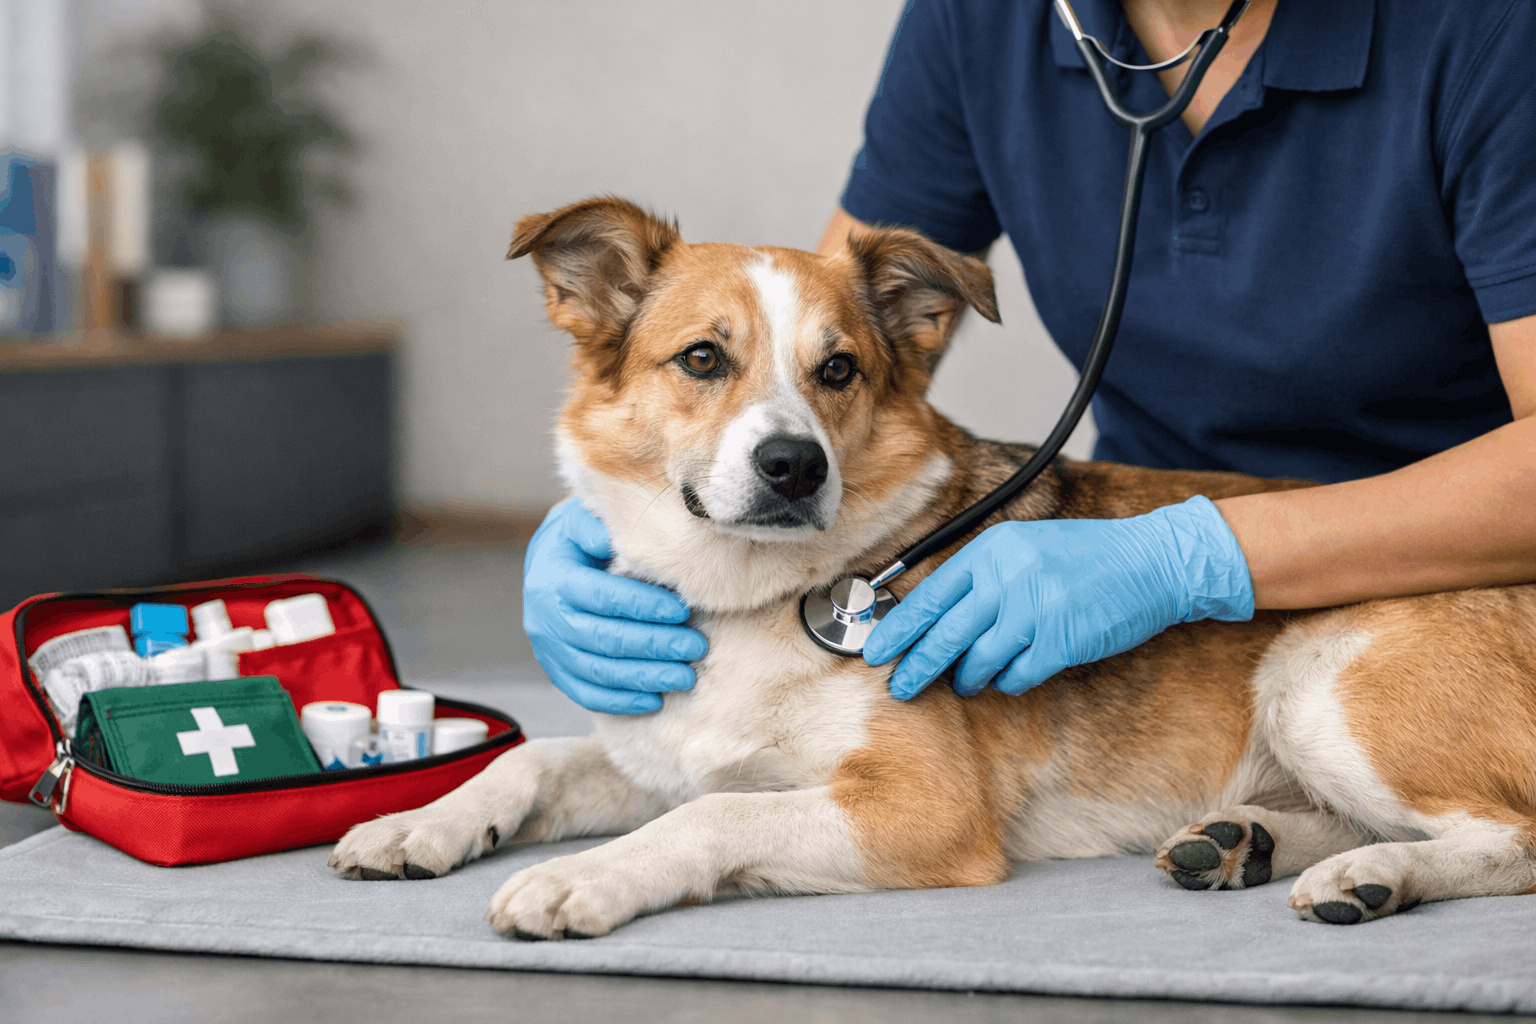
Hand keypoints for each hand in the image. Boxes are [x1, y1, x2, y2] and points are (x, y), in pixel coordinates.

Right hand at [523, 498, 706, 713]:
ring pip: (599, 671)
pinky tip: (655, 700)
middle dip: (654, 645)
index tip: (682, 609)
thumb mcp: (583, 517)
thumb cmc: (580, 537)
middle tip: (696, 648)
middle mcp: (545, 618)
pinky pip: (587, 693)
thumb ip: (597, 524)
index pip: (604, 597)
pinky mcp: (557, 671)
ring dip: (645, 677)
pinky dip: (621, 701)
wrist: (550, 562)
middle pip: (604, 638)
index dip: (644, 606)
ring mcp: (549, 650)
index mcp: (554, 578)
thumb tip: (610, 540)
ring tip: (686, 677)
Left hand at [864, 496, 1252, 698]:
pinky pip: (1015, 676)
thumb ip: (981, 575)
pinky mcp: (1059, 643)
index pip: (930, 596)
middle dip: (916, 667)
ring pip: (977, 662)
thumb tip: (931, 612)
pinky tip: (1007, 676)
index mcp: (993, 552)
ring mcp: (1034, 612)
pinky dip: (1006, 681)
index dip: (899, 629)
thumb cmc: (1085, 556)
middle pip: (944, 635)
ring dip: (967, 678)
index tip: (876, 651)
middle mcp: (1008, 580)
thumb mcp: (1024, 547)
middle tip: (899, 687)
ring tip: (964, 682)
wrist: (1151, 562)